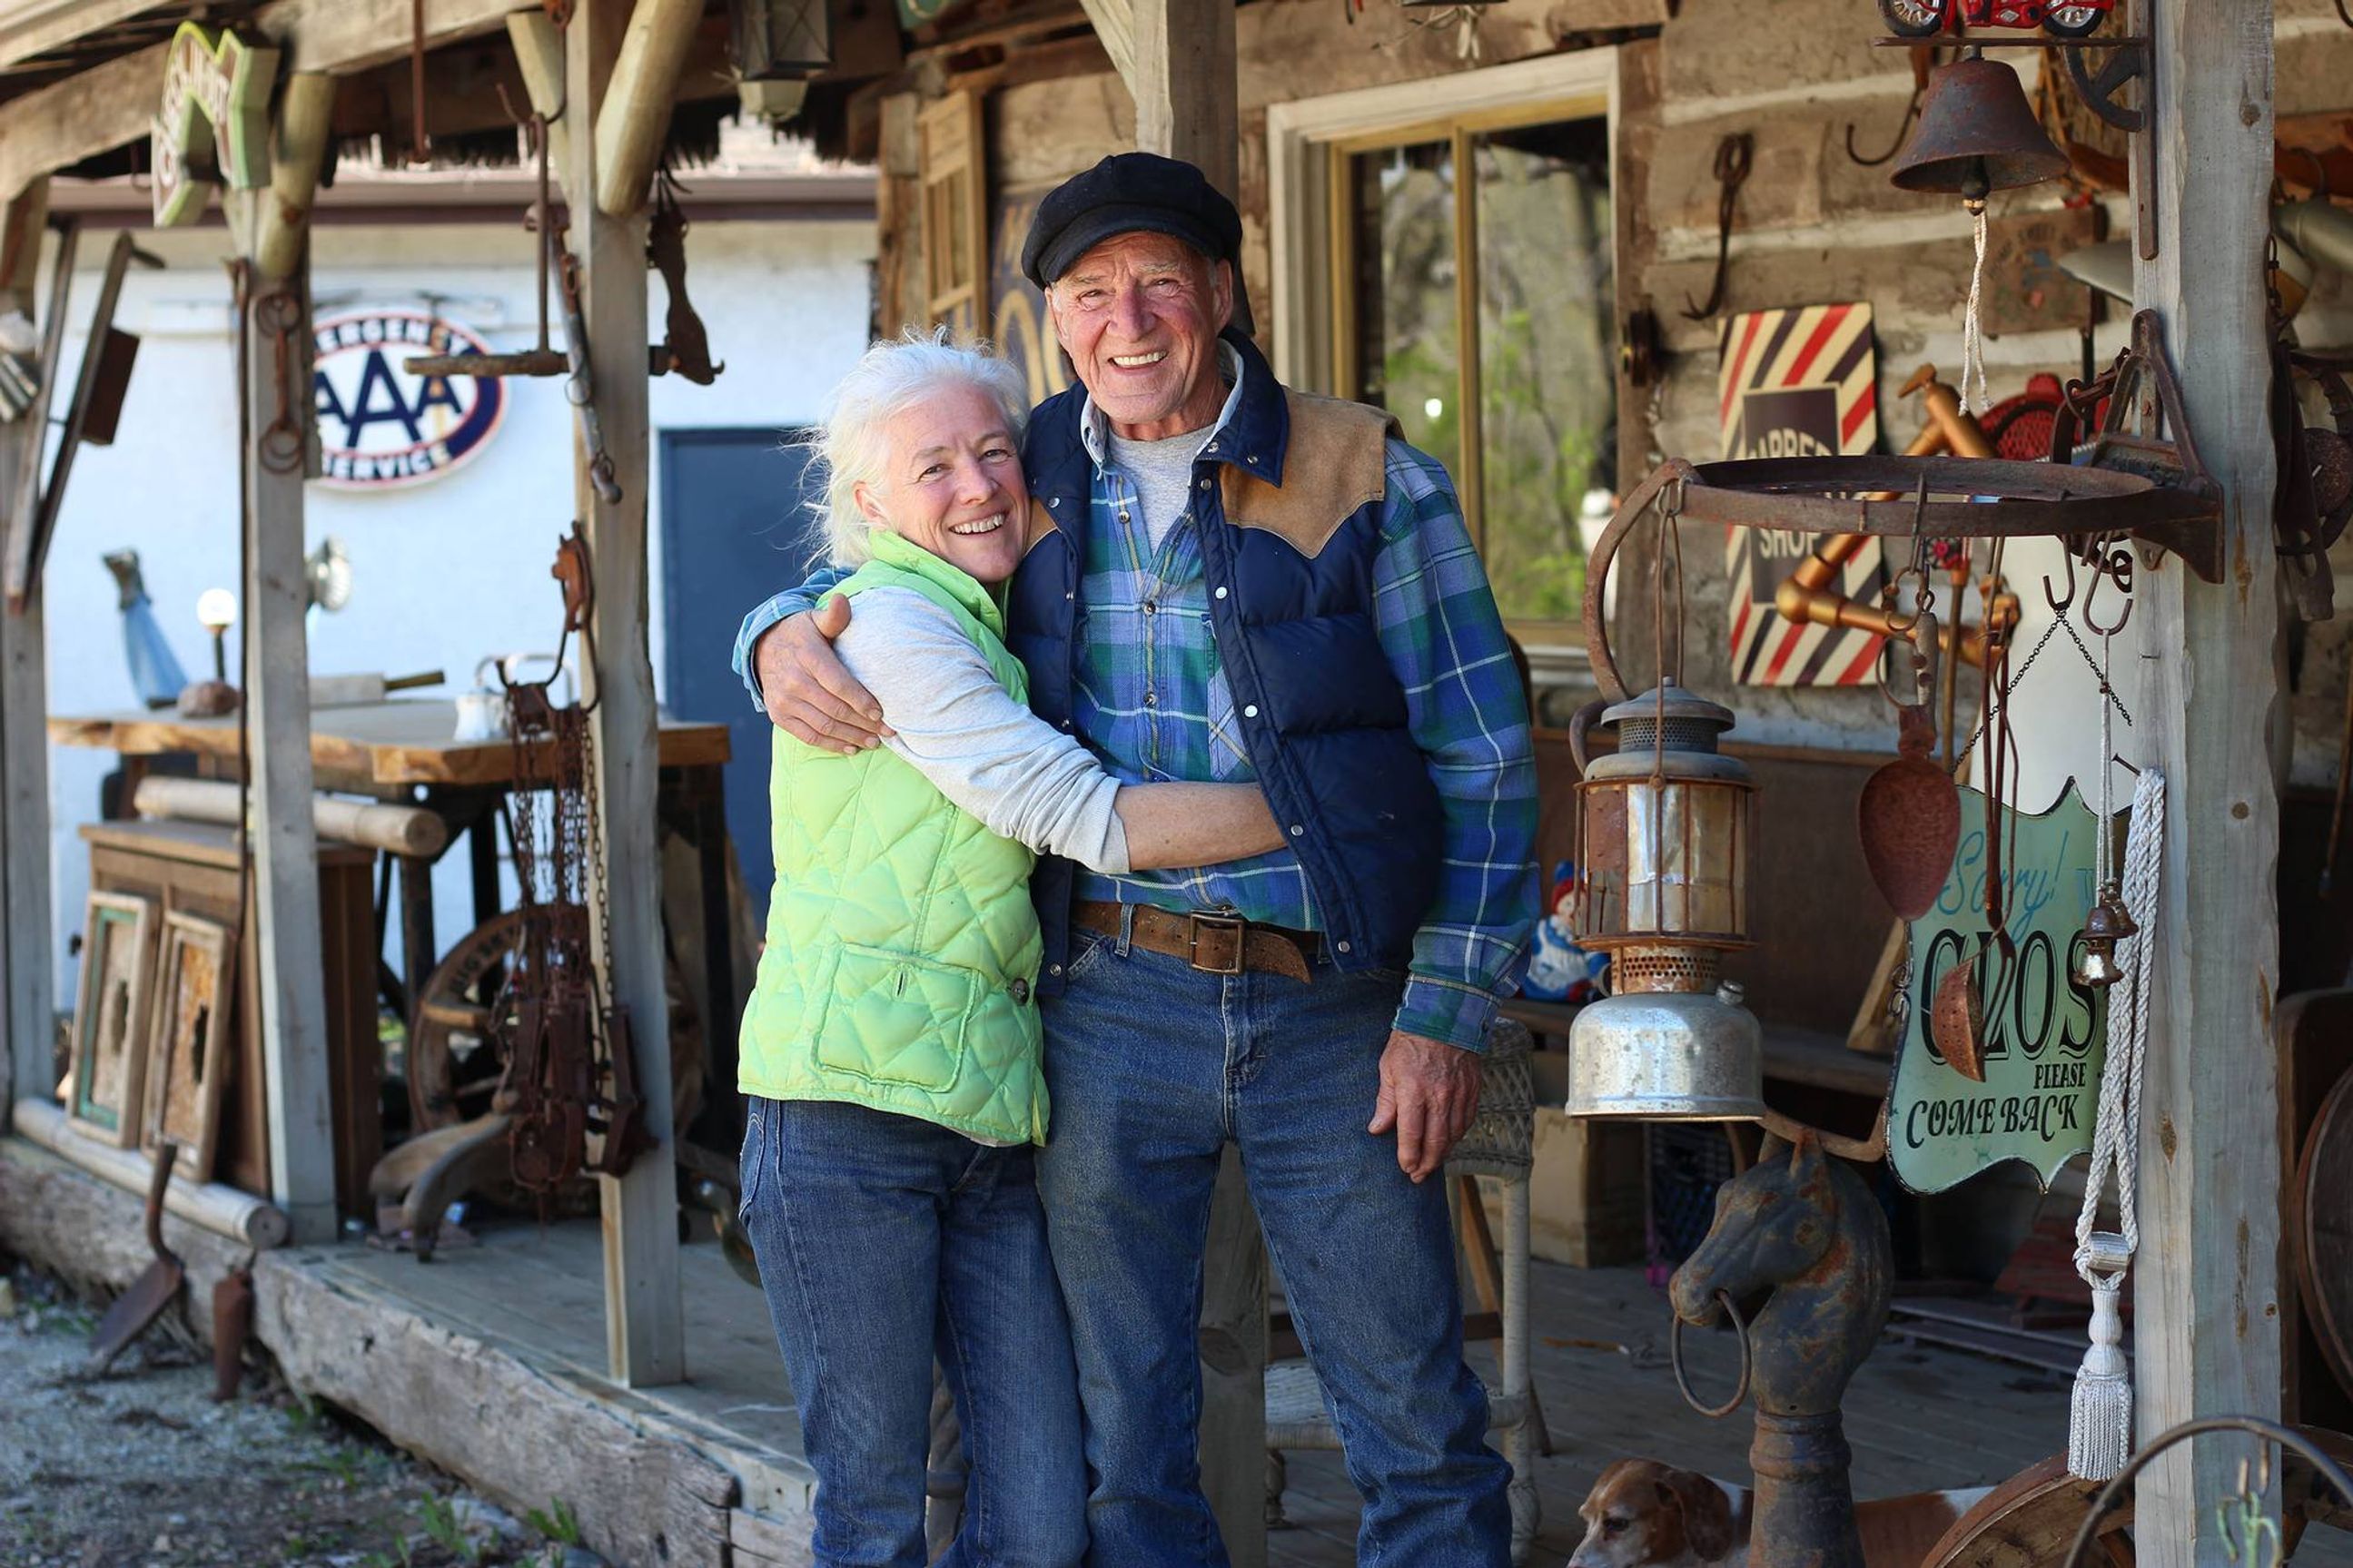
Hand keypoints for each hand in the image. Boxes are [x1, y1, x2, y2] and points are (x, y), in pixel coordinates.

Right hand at [755, 594, 887, 753]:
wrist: (764, 647)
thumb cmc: (801, 634)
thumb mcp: (815, 619)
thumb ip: (834, 616)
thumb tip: (842, 600)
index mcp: (807, 656)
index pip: (839, 684)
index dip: (862, 701)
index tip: (882, 712)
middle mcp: (793, 681)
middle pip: (835, 709)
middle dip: (865, 723)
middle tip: (888, 731)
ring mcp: (784, 700)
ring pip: (824, 726)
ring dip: (852, 736)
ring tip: (874, 741)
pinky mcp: (779, 715)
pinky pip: (808, 736)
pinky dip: (832, 744)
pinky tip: (852, 747)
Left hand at [1367, 1030, 1480, 1181]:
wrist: (1443, 1015)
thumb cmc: (1410, 1041)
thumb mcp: (1388, 1068)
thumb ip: (1385, 1102)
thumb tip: (1376, 1129)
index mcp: (1414, 1091)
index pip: (1412, 1134)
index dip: (1409, 1156)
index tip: (1406, 1169)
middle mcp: (1440, 1096)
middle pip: (1436, 1141)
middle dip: (1427, 1163)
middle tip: (1419, 1177)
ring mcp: (1459, 1093)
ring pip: (1454, 1134)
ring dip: (1443, 1152)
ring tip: (1433, 1162)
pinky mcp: (1473, 1089)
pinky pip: (1467, 1119)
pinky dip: (1458, 1134)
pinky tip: (1450, 1140)